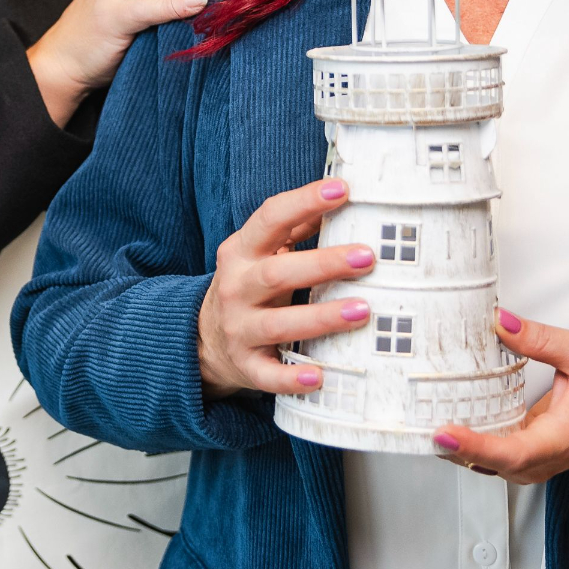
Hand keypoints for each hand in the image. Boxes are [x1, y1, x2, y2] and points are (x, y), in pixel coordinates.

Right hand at [196, 178, 374, 399]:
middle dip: (323, 264)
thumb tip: (340, 198)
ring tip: (362, 310)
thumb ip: (293, 228)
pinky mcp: (245, 365)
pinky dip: (292, 378)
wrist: (201, 339)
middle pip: (277, 274)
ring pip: (278, 325)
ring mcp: (238, 329)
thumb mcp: (260, 253)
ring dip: (321, 318)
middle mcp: (236, 288)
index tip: (343, 190)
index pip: (270, 218)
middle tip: (366, 257)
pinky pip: (269, 375)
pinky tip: (321, 376)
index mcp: (241, 252)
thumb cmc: (248, 287)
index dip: (305, 201)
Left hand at [429, 310, 568, 482]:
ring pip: (485, 465)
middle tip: (417, 422)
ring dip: (455, 447)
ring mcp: (534, 461)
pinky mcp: (526, 454)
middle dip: (453, 448)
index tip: (444, 434)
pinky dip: (467, 443)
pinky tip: (445, 420)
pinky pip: (490, 456)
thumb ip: (542, 340)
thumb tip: (500, 322)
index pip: (512, 454)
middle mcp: (545, 458)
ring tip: (421, 421)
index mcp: (562, 438)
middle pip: (490, 465)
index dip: (474, 447)